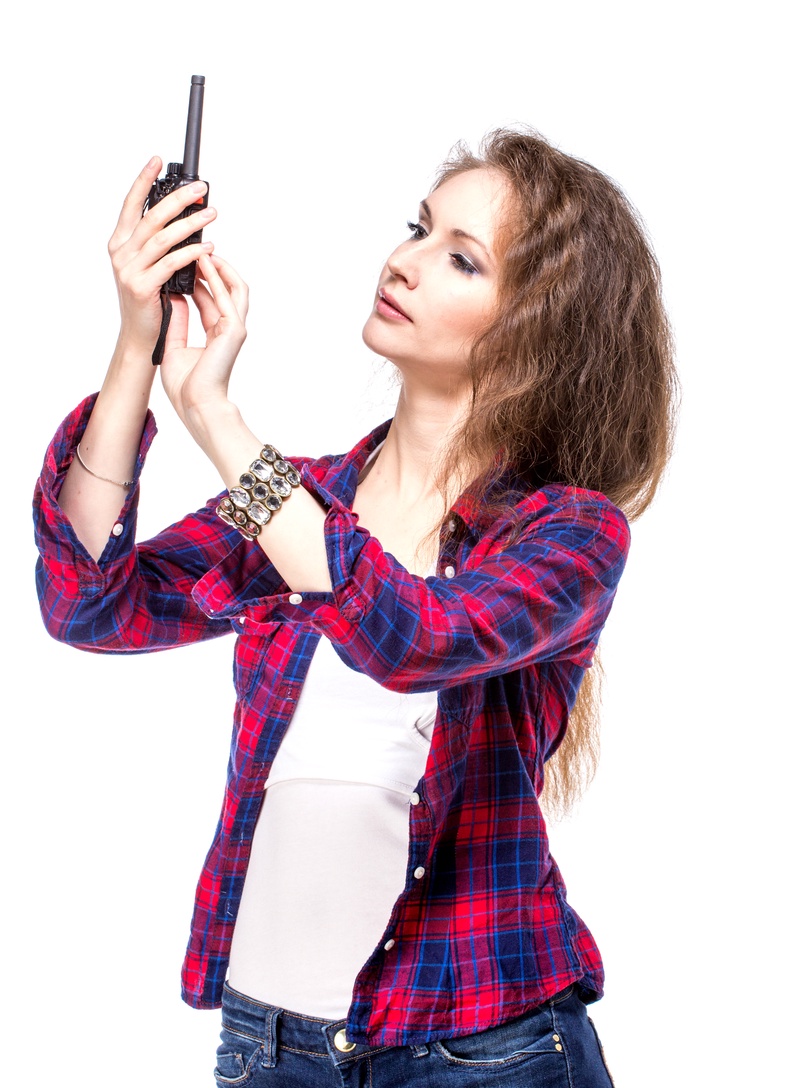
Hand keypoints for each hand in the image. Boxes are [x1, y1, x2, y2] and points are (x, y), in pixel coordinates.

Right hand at [107, 157, 216, 351]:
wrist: (139, 338)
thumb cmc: (148, 302)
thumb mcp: (148, 266)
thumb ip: (158, 244)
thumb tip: (185, 221)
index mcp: (120, 243)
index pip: (131, 204)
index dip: (143, 180)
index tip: (157, 161)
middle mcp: (120, 253)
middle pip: (151, 216)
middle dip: (178, 199)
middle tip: (201, 189)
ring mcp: (129, 270)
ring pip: (163, 237)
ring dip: (190, 223)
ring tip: (211, 213)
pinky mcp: (141, 287)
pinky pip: (171, 263)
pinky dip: (191, 252)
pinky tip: (207, 246)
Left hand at [159, 253, 249, 440]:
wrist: (195, 406)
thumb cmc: (185, 386)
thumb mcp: (174, 344)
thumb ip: (177, 319)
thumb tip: (172, 295)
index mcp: (216, 334)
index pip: (210, 298)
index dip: (198, 277)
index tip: (183, 259)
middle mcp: (229, 328)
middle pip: (227, 287)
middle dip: (213, 265)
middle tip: (196, 245)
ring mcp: (235, 328)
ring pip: (235, 286)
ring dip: (219, 265)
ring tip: (202, 246)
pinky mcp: (234, 330)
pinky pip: (229, 295)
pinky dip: (217, 276)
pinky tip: (204, 261)